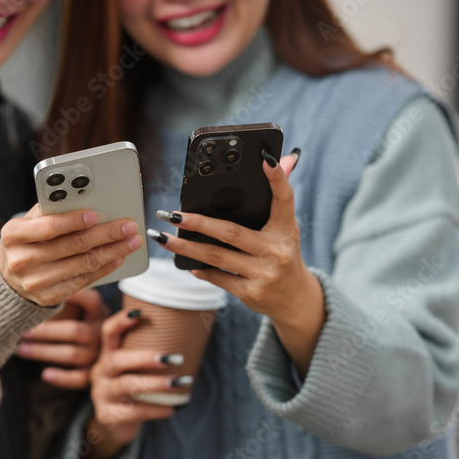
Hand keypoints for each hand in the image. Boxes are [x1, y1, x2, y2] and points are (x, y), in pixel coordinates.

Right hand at [0, 204, 143, 306]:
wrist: (9, 277)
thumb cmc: (26, 240)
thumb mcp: (27, 223)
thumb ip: (50, 211)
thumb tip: (87, 200)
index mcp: (14, 235)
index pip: (49, 227)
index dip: (75, 220)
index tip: (97, 214)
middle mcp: (22, 261)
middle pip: (73, 246)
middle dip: (106, 234)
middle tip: (128, 226)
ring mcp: (36, 282)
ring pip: (82, 264)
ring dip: (112, 252)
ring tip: (131, 242)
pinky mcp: (49, 297)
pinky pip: (83, 280)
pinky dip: (104, 268)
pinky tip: (118, 257)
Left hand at [17, 289, 108, 388]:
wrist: (98, 351)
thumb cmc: (75, 321)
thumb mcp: (74, 308)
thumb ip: (58, 301)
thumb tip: (30, 292)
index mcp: (97, 311)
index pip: (90, 299)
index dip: (74, 296)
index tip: (48, 294)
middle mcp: (101, 332)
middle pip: (74, 331)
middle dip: (46, 331)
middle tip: (23, 332)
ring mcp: (98, 354)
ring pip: (72, 354)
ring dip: (44, 352)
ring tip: (21, 349)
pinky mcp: (93, 373)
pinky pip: (79, 378)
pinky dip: (62, 378)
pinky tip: (45, 374)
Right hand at [81, 309, 189, 458]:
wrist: (115, 425)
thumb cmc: (133, 390)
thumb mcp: (135, 370)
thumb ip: (151, 357)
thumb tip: (193, 341)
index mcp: (107, 355)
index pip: (108, 333)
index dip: (120, 322)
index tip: (139, 313)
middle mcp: (100, 371)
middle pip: (117, 360)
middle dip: (145, 358)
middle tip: (174, 358)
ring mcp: (101, 393)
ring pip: (126, 385)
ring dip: (155, 383)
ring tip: (179, 383)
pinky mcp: (107, 415)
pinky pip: (132, 411)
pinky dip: (154, 409)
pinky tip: (172, 408)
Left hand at [149, 150, 324, 376]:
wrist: (295, 299)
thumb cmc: (284, 256)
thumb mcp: (286, 229)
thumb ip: (278, 198)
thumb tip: (280, 160)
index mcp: (287, 228)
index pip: (284, 198)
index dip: (277, 178)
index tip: (263, 159)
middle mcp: (277, 250)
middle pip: (231, 232)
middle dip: (197, 222)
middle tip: (172, 214)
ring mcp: (264, 273)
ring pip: (217, 256)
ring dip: (186, 247)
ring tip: (163, 238)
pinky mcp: (251, 293)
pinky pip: (218, 278)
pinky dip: (201, 270)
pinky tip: (186, 262)